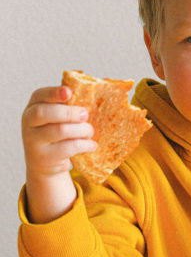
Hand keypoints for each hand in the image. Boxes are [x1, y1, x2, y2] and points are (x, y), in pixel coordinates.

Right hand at [21, 86, 96, 222]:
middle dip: (69, 112)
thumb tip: (96, 93)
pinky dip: (84, 145)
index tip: (69, 92)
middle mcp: (28, 123)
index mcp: (33, 107)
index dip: (54, 92)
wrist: (45, 164)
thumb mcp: (56, 118)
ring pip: (60, 130)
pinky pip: (67, 148)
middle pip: (45, 113)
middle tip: (85, 115)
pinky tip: (92, 145)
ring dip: (81, 129)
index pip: (39, 95)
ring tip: (90, 131)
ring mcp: (33, 141)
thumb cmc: (56, 133)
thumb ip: (68, 106)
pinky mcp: (44, 158)